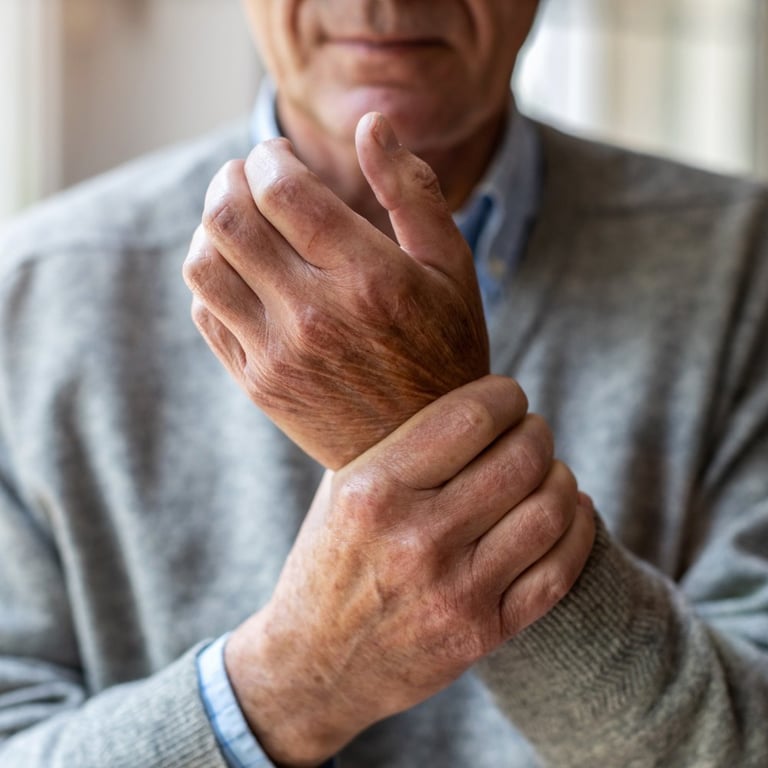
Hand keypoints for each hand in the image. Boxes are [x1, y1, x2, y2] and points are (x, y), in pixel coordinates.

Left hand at [183, 113, 488, 468]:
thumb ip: (413, 191)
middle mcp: (316, 316)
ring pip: (204, 263)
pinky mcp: (258, 383)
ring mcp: (279, 355)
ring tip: (238, 220)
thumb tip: (372, 124)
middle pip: (230, 219)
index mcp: (369, 278)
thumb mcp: (451, 268)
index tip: (277, 155)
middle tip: (246, 175)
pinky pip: (206, 312)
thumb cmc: (445, 350)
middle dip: (230, 179)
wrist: (421, 451)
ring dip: (211, 226)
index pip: (284, 190)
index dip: (269, 157)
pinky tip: (241, 271)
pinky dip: (211, 277)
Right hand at [224, 377, 595, 766]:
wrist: (316, 663)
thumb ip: (397, 443)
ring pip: (550, 510)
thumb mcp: (341, 489)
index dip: (505, 395)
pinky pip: (559, 571)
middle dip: (537, 432)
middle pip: (520, 459)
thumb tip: (466, 393)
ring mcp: (454, 592)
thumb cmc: (331, 560)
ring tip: (547, 471)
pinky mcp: (482, 632)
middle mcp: (416, 539)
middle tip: (530, 431)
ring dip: (561, 477)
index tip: (507, 395)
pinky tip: (571, 510)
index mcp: (373, 491)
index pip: (470, 418)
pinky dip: (578, 529)